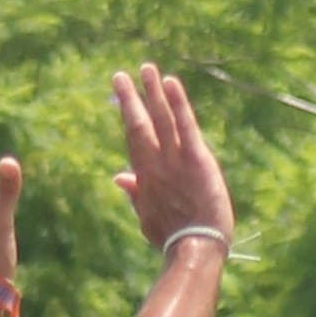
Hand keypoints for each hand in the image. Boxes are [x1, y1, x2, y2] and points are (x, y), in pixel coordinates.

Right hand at [111, 65, 233, 259]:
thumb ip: (135, 194)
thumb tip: (119, 176)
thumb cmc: (173, 238)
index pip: (134, 141)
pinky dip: (178, 103)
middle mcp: (156, 164)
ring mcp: (175, 159)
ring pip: (161, 118)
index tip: (122, 98)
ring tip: (146, 68)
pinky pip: (185, 124)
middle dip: (129, 99)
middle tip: (120, 76)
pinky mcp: (196, 158)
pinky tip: (171, 83)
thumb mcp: (148, 218)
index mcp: (145, 178)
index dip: (128, 117)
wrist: (194, 248)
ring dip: (152, 91)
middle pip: (139, 124)